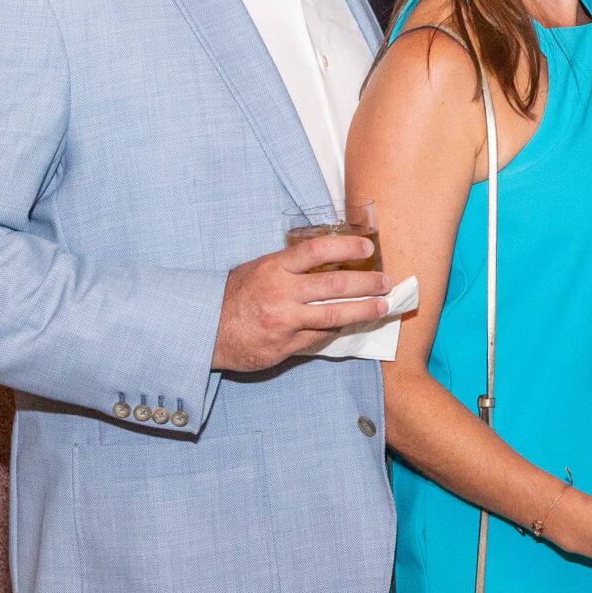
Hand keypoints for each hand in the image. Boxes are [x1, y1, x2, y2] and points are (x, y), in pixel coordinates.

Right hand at [211, 234, 390, 371]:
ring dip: (364, 310)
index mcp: (274, 268)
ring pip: (335, 315)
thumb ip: (290, 266)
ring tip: (382, 306)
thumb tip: (328, 261)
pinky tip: (349, 324)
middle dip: (368, 284)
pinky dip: (337, 329)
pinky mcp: (285, 345)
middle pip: (336, 285)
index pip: (318, 251)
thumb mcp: (258, 269)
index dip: (347, 247)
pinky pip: (320, 336)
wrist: (205, 331)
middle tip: (386, 282)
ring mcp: (285, 321)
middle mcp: (281, 293)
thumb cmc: (234, 296)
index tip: (368, 249)